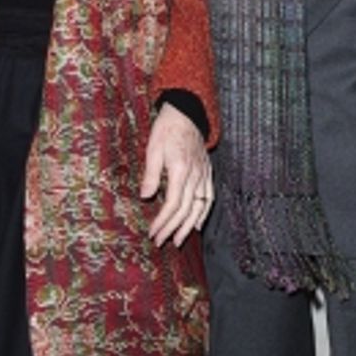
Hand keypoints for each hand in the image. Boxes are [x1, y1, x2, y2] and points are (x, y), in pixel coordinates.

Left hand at [141, 104, 212, 246]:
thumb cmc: (167, 130)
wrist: (187, 113)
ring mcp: (204, 175)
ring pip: (200, 207)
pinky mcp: (207, 173)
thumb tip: (146, 196)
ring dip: (189, 226)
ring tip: (179, 240)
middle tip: (161, 242)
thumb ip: (151, 174)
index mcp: (181, 170)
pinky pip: (209, 197)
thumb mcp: (153, 149)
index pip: (172, 204)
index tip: (152, 232)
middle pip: (186, 210)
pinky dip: (203, 213)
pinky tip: (197, 224)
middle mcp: (196, 175)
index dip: (163, 221)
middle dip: (173, 229)